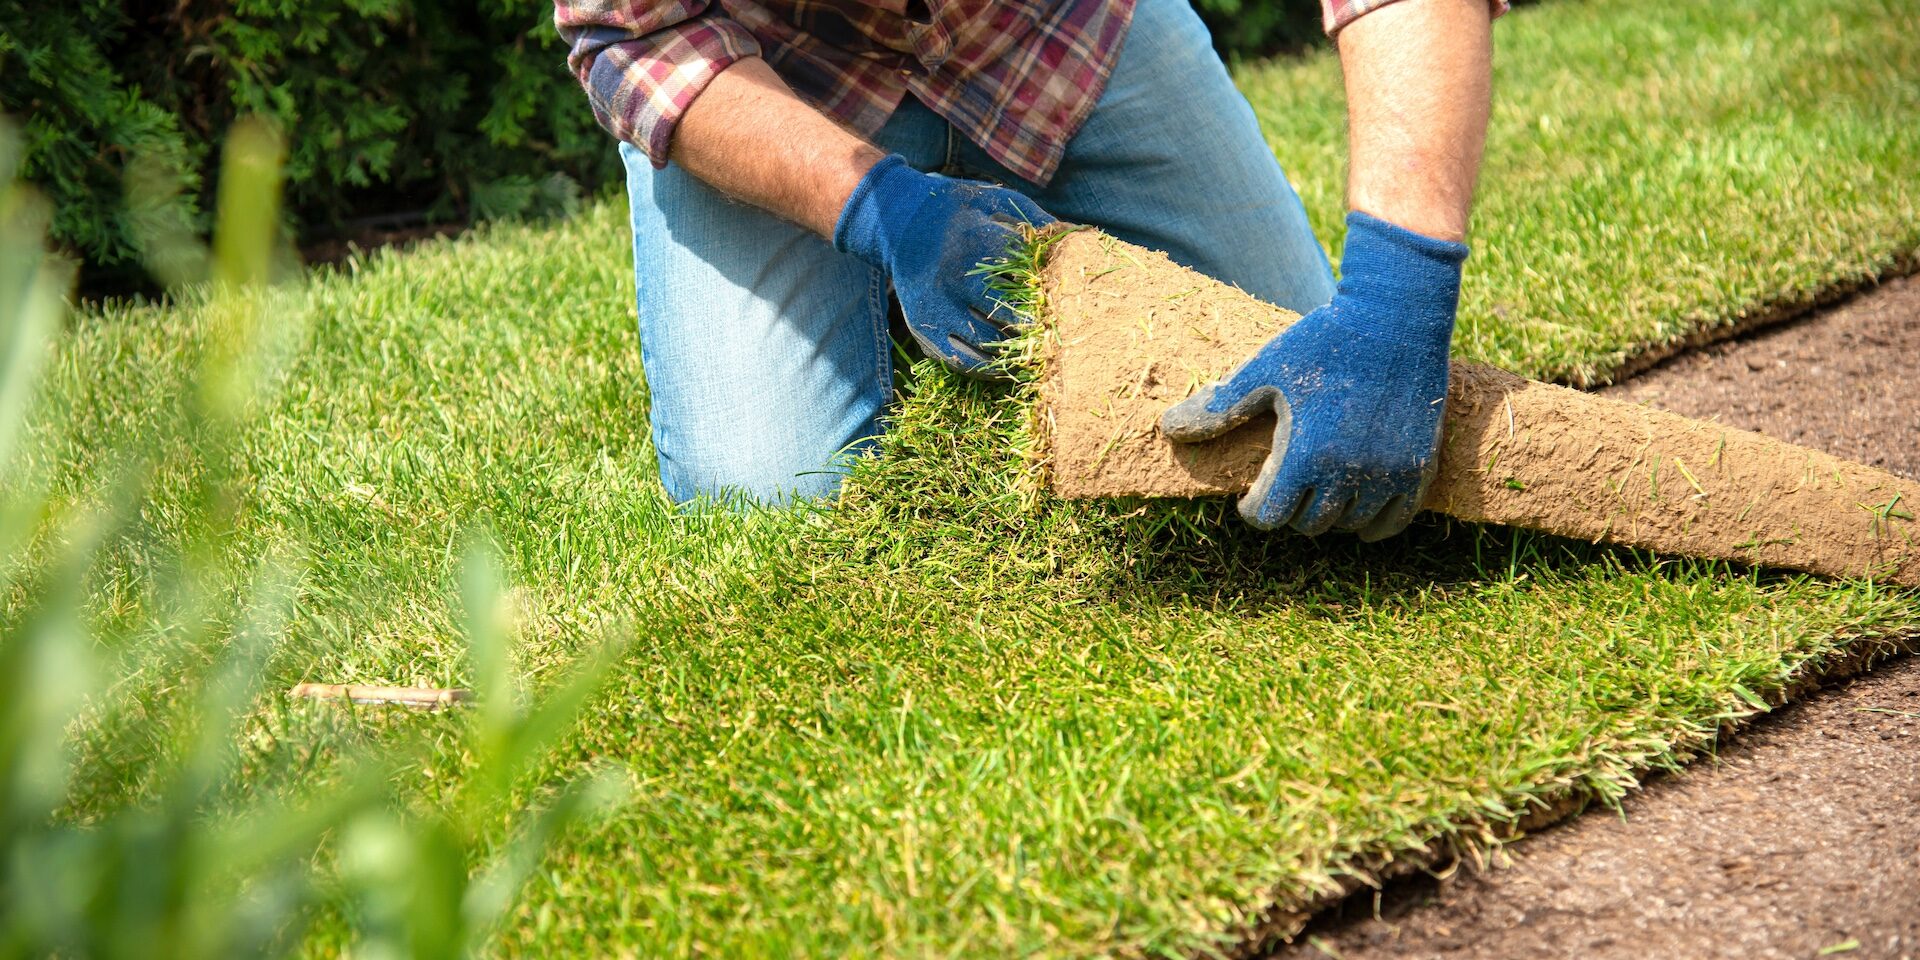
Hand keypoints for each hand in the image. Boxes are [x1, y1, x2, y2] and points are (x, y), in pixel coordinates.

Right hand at [834, 155, 1054, 377]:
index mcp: (975, 241)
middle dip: (1038, 325)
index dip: (1051, 292)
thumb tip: (1078, 239)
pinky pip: (963, 360)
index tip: (1070, 302)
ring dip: (1018, 351)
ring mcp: (936, 308)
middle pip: (1010, 314)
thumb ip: (1033, 219)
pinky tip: (1007, 363)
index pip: (1026, 276)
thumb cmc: (956, 211)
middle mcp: (953, 278)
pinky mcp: (924, 329)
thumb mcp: (993, 200)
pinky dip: (989, 368)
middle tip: (1060, 333)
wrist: (897, 222)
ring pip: (989, 343)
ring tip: (1039, 351)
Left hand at [1160, 211, 1467, 539]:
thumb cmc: (1323, 340)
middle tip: (1284, 488)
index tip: (1251, 498)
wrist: (1396, 318)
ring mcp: (1388, 473)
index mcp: (1305, 453)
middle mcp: (1348, 472)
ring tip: (1316, 491)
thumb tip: (1167, 427)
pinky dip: (1372, 524)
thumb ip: (1220, 406)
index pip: (1270, 516)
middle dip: (1290, 509)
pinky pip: (1393, 522)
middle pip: (1309, 524)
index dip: (1254, 509)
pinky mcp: (1419, 468)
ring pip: (1348, 525)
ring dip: (1328, 515)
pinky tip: (1356, 511)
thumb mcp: (1265, 369)